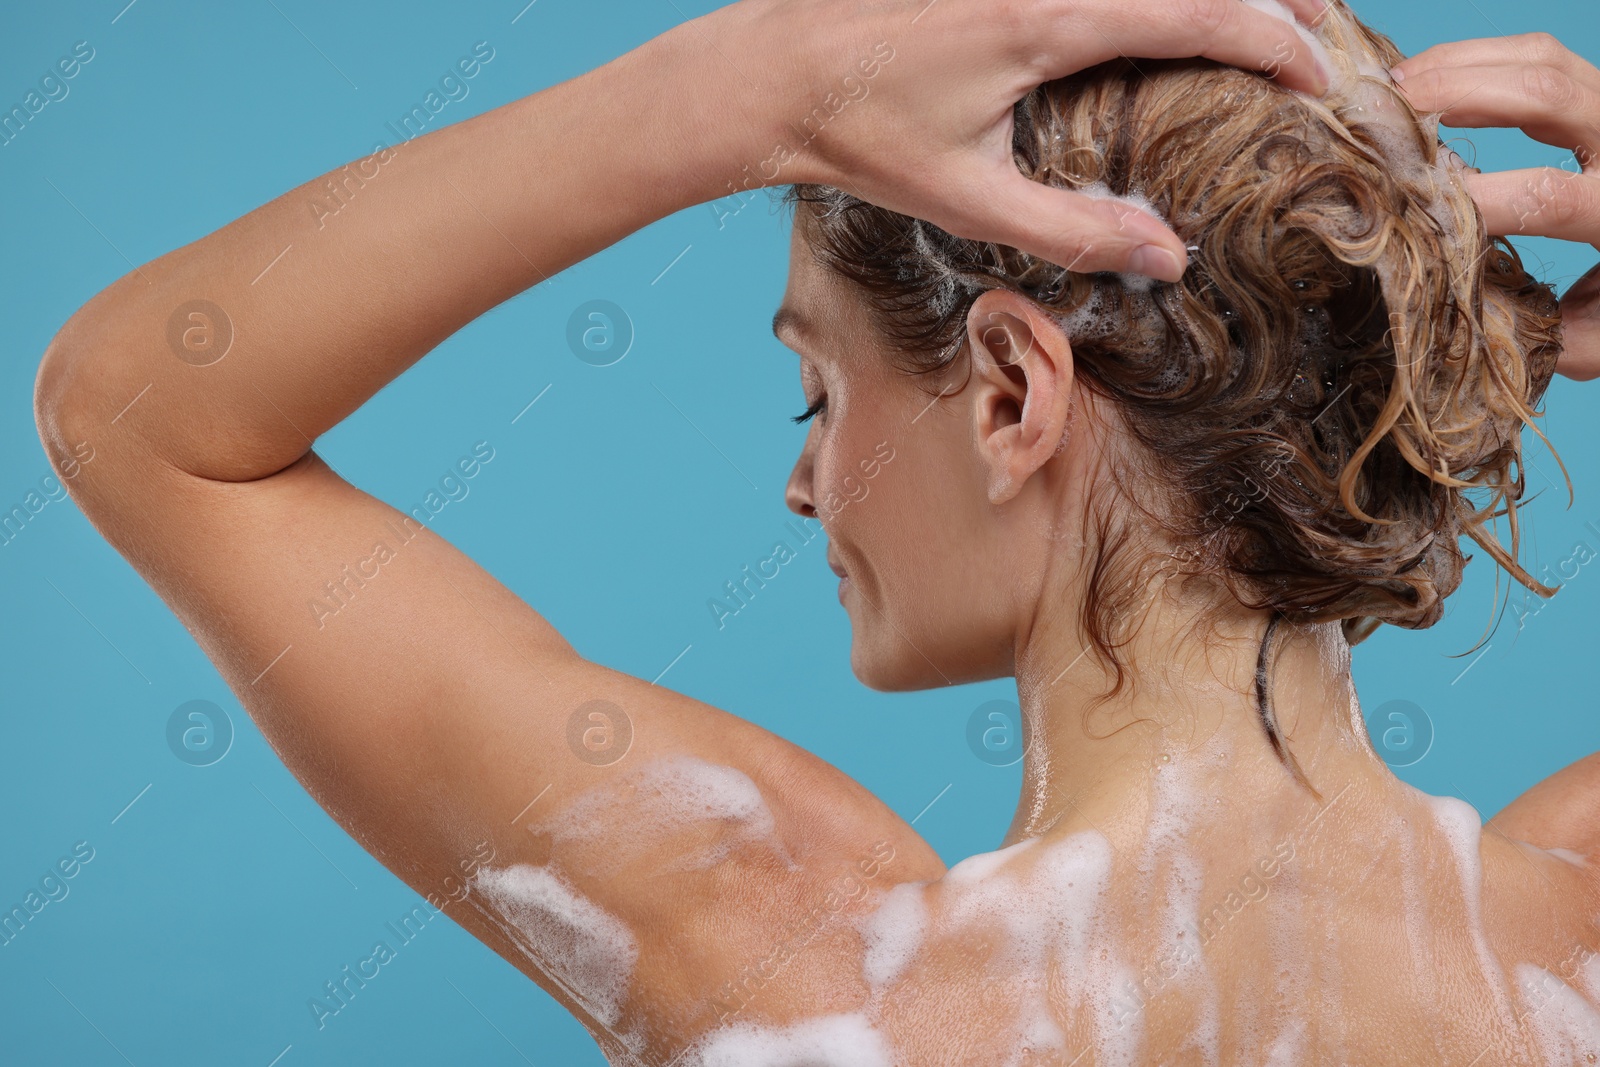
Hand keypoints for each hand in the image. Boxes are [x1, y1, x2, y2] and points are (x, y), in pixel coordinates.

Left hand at [724, 0, 1331, 280]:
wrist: (767, 75)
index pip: (1197, 12)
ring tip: (1267, 11)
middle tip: (1324, 27)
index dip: (1275, 40)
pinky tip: (1163, 15)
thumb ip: (1076, 231)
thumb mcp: (969, 201)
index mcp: (1045, 18)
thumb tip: (1170, 257)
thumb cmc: (860, 139)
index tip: (1320, 75)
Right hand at [1392, 33, 1599, 380]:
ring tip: (1393, 87)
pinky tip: (1425, 81)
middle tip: (1386, 112)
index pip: (1547, 195)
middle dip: (1457, 92)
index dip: (1474, 197)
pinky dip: (1475, 60)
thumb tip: (1481, 329)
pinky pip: (1537, 58)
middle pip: (1546, 91)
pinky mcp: (1597, 95)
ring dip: (1458, 64)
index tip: (1408, 206)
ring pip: (1539, 58)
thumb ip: (1557, 339)